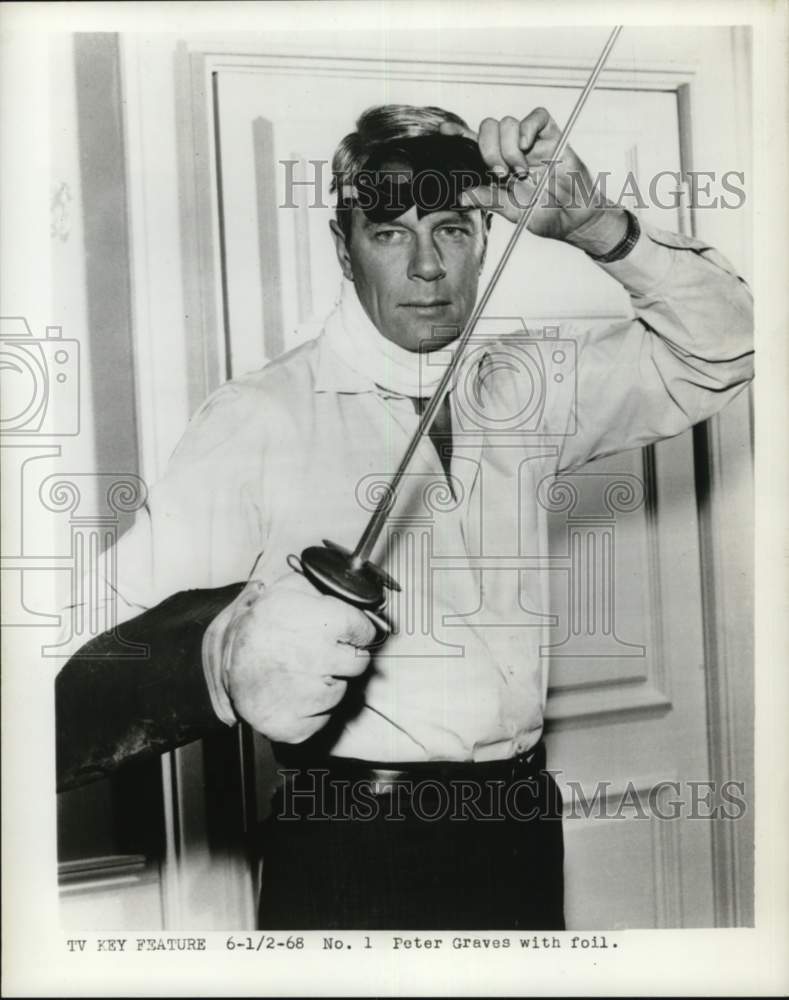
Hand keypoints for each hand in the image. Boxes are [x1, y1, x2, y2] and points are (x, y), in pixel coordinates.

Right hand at [218, 573, 376, 742]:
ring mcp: (306, 695)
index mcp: (319, 622)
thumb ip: (323, 589)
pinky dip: (312, 709)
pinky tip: (294, 692)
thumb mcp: (287, 592)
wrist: (224, 664)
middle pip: (359, 663)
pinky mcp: (295, 725)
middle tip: (319, 652)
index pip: (364, 630)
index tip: (346, 631)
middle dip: (343, 656)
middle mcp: (316, 658)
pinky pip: (323, 718)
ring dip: (327, 682)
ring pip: (341, 691)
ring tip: (299, 671)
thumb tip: (356, 594)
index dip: (355, 629)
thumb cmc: (258, 628)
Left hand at [439, 109, 626, 244]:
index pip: (474, 144)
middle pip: (487, 128)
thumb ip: (488, 199)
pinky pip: (536, 116)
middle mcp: (510, 150)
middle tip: (500, 174)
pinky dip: (527, 128)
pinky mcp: (551, 135)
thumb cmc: (545, 215)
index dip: (458, 134)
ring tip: (520, 172)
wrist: (574, 218)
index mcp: (497, 167)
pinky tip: (526, 147)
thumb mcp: (512, 211)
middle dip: (487, 150)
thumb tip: (463, 194)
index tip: (444, 130)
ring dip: (508, 149)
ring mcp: (530, 142)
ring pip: (507, 123)